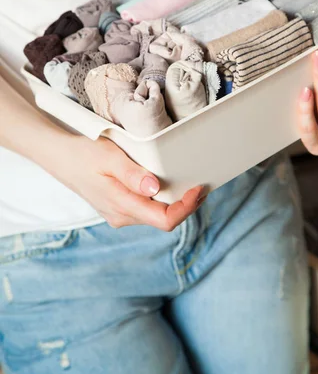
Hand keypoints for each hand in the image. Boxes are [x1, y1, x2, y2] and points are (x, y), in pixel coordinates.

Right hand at [52, 135, 203, 229]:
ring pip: (156, 216)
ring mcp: (120, 215)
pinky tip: (167, 186)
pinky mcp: (119, 209)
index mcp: (122, 206)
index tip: (199, 188)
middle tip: (201, 184)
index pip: (165, 220)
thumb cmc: (84, 154)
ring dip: (175, 202)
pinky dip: (162, 200)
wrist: (60, 158)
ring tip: (189, 183)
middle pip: (164, 219)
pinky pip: (147, 210)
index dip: (187, 208)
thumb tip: (155, 188)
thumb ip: (132, 174)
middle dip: (186, 205)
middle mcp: (122, 216)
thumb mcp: (109, 157)